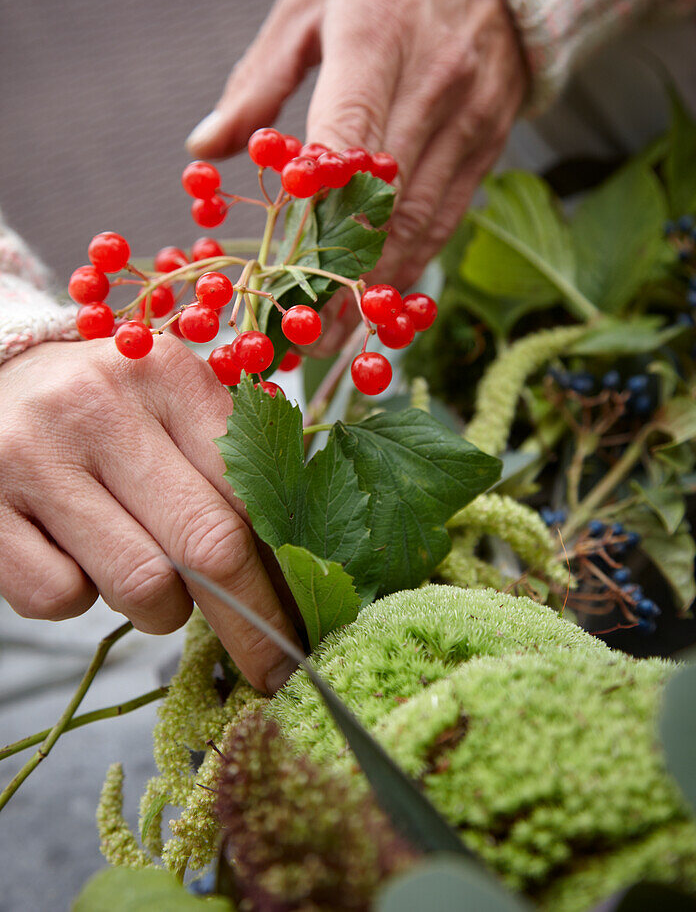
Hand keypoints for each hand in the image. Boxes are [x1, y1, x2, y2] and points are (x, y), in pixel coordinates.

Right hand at [0, 338, 298, 692]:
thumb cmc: (104, 405)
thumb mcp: (170, 404)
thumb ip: (229, 462)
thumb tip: (300, 562)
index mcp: (167, 375)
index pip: (251, 489)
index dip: (288, 568)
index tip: (312, 619)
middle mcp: (101, 407)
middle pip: (208, 543)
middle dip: (252, 621)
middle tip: (272, 669)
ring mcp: (35, 458)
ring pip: (140, 584)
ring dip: (161, 609)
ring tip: (151, 579)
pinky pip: (59, 599)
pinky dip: (79, 600)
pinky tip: (76, 557)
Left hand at [186, 0, 526, 352]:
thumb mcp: (307, 12)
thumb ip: (256, 83)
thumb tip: (203, 147)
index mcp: (378, 35)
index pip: (351, 124)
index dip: (318, 194)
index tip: (283, 251)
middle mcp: (432, 82)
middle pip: (382, 192)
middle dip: (338, 267)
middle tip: (298, 325)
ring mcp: (468, 120)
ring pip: (418, 219)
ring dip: (375, 284)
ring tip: (334, 335)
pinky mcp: (488, 149)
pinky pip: (447, 220)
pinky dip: (412, 265)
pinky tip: (381, 303)